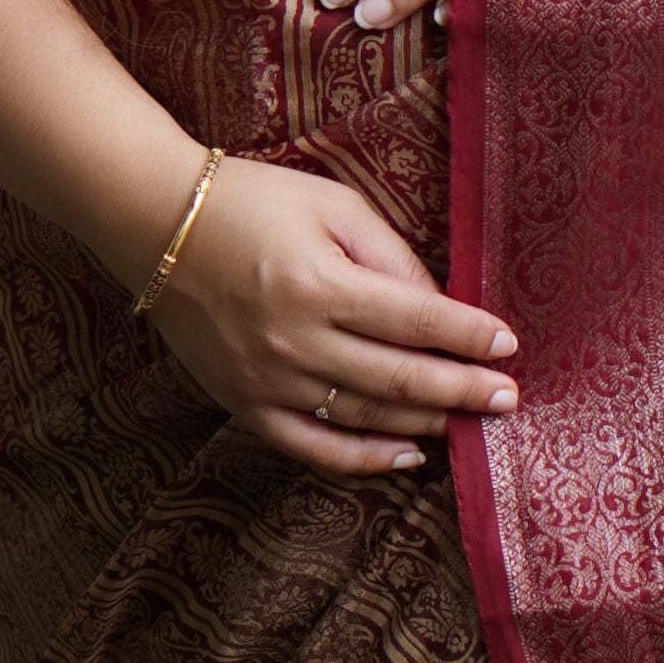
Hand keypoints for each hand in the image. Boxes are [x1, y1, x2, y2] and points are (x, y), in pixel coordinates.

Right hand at [152, 149, 516, 473]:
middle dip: (462, 391)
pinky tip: (407, 456)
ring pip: (364, 419)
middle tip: (508, 399)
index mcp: (321, 284)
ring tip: (469, 423)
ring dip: (424, 425)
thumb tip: (437, 309)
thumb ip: (390, 257)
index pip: (416, 320)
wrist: (154, 223)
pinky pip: (311, 447)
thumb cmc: (252, 203)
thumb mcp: (332, 205)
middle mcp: (296, 341)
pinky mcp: (244, 402)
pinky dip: (362, 459)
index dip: (468, 336)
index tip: (508, 346)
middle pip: (399, 379)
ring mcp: (267, 380)